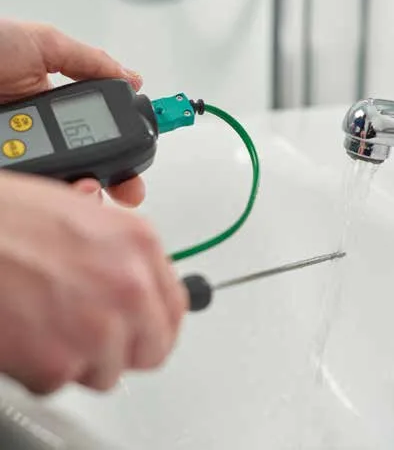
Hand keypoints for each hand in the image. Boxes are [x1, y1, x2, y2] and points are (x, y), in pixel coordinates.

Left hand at [0, 19, 144, 205]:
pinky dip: (48, 198)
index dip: (123, 153)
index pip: (99, 135)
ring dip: (82, 192)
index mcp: (52, 106)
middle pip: (86, 168)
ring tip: (86, 185)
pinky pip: (33, 193)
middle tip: (127, 193)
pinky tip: (55, 193)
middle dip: (112, 183)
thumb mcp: (40, 43)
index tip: (138, 168)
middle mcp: (39, 136)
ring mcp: (22, 158)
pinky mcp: (9, 176)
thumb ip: (90, 62)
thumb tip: (132, 76)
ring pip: (61, 186)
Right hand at [0, 171, 187, 393]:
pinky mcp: (58, 363)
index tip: (144, 329)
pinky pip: (61, 382)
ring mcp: (98, 327)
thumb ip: (120, 252)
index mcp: (139, 244)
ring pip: (107, 371)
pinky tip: (25, 333)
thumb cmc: (7, 218)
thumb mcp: (83, 214)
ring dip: (80, 359)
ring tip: (48, 326)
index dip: (156, 322)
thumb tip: (136, 279)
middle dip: (125, 348)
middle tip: (98, 340)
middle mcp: (129, 286)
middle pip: (152, 348)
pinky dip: (41, 368)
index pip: (174, 306)